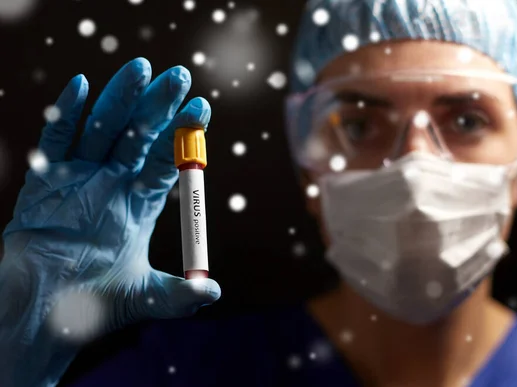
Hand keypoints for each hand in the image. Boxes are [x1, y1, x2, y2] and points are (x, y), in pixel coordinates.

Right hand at [0, 58, 219, 386]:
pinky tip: (81, 86)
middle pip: (138, 136)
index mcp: (140, 203)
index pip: (166, 161)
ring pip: (102, 130)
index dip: (182, 137)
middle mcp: (113, 184)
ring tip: (140, 68)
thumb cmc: (94, 306)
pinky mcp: (45, 183)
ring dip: (120, 100)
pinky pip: (56, 143)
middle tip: (179, 76)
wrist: (43, 315)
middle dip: (157, 106)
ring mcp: (80, 179)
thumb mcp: (145, 298)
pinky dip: (66, 115)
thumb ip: (180, 295)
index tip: (200, 109)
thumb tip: (214, 291)